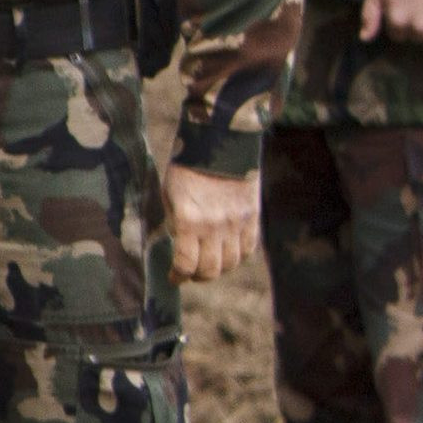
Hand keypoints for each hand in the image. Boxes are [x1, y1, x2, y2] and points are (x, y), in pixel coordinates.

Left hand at [170, 162, 259, 283]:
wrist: (222, 144)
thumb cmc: (187, 168)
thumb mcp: (169, 195)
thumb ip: (174, 223)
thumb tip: (178, 245)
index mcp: (188, 220)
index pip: (186, 263)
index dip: (178, 276)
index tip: (173, 278)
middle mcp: (214, 226)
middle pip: (211, 270)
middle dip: (197, 277)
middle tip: (190, 274)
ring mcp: (236, 223)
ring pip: (231, 263)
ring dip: (219, 269)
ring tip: (208, 264)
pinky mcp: (253, 217)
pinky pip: (248, 249)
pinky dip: (238, 257)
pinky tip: (227, 252)